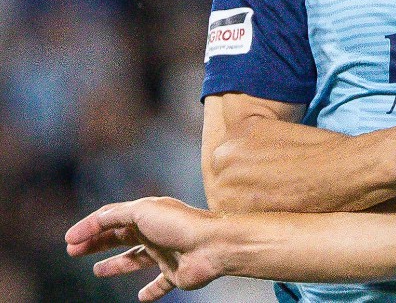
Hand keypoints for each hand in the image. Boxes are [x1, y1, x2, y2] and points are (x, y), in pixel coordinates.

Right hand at [65, 197, 223, 301]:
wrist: (214, 246)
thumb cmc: (180, 225)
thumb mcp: (141, 212)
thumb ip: (114, 216)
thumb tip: (90, 224)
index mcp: (148, 214)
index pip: (112, 218)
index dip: (89, 227)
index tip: (69, 241)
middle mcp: (156, 232)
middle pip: (120, 238)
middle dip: (97, 244)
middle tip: (74, 253)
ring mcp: (166, 253)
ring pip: (136, 259)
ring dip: (117, 265)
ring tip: (98, 271)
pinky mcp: (176, 273)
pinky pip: (161, 285)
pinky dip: (151, 291)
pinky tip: (141, 298)